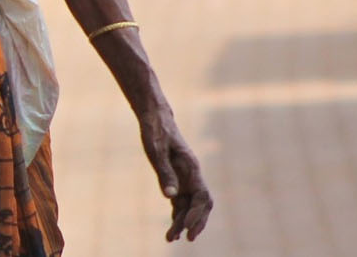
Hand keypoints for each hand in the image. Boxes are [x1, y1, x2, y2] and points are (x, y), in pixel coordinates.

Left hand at [140, 107, 211, 241]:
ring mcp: (185, 178)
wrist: (155, 118)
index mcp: (192, 168)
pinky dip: (177, 216)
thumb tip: (171, 197)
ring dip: (183, 223)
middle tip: (187, 239)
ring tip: (171, 238)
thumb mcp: (156, 151)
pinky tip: (172, 228)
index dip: (196, 214)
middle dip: (195, 223)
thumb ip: (164, 173)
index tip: (186, 227)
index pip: (201, 197)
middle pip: (201, 205)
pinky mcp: (176, 179)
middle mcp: (192, 175)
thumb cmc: (156, 131)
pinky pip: (180, 202)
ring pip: (189, 206)